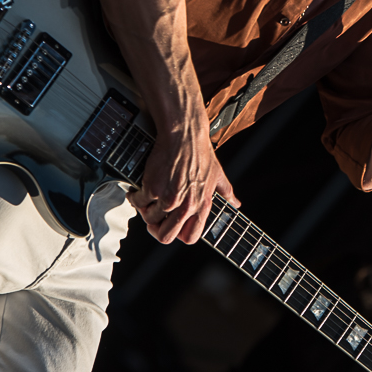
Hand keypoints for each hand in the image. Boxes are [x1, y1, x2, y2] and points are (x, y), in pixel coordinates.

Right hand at [128, 116, 239, 244]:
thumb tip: (236, 203)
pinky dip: (135, 196)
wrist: (185, 134)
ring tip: (146, 197)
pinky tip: (139, 188)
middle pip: (165, 236)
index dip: (178, 234)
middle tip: (152, 216)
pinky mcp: (153, 188)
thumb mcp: (218, 174)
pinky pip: (138, 202)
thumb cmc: (200, 151)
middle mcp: (186, 205)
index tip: (171, 225)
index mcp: (202, 205)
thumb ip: (226, 192)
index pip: (190, 237)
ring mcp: (169, 199)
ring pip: (149, 219)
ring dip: (144, 209)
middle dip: (156, 229)